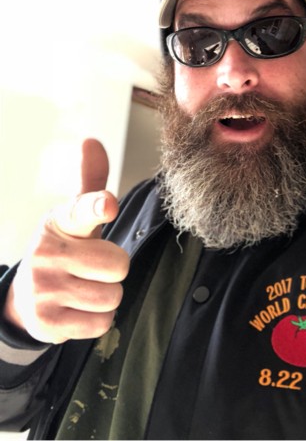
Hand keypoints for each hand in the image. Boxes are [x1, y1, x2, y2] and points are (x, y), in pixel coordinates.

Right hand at [3, 139, 129, 343]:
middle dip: (114, 271)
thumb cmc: (63, 250)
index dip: (97, 207)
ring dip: (106, 296)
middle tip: (93, 269)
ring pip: (112, 297)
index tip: (107, 205)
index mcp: (60, 222)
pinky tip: (76, 309)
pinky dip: (96, 320)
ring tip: (84, 289)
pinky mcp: (46, 323)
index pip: (82, 211)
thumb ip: (91, 184)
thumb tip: (91, 140)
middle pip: (119, 265)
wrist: (26, 297)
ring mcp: (43, 289)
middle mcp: (47, 253)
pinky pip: (100, 324)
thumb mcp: (74, 218)